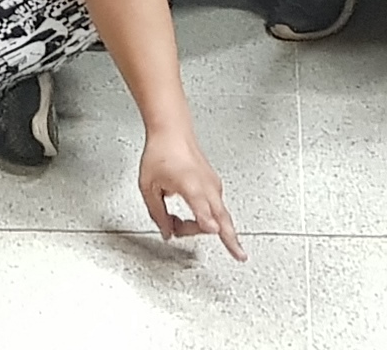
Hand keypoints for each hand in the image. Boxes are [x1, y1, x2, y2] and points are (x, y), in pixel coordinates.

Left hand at [138, 135, 245, 259]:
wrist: (172, 131)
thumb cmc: (161, 152)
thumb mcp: (148, 187)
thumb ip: (158, 214)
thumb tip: (167, 233)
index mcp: (191, 185)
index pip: (204, 209)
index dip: (208, 223)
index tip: (214, 231)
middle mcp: (207, 186)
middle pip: (224, 218)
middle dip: (230, 239)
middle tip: (238, 256)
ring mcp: (214, 185)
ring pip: (220, 216)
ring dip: (203, 227)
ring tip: (177, 224)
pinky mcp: (214, 184)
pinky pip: (216, 207)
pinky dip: (207, 217)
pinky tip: (191, 219)